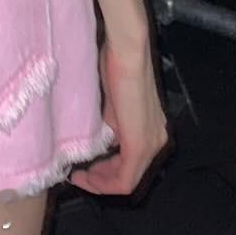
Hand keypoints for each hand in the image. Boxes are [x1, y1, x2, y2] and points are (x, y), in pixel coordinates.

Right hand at [70, 38, 169, 198]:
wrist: (126, 52)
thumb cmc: (117, 66)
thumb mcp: (112, 103)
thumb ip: (110, 124)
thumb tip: (98, 138)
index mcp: (150, 129)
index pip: (131, 163)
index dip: (107, 172)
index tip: (85, 169)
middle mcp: (155, 141)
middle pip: (129, 175)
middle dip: (102, 179)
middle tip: (80, 175)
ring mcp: (150, 144)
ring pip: (127, 179)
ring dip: (102, 182)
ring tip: (80, 177)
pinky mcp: (140, 145)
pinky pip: (125, 177)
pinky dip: (105, 182)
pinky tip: (87, 175)